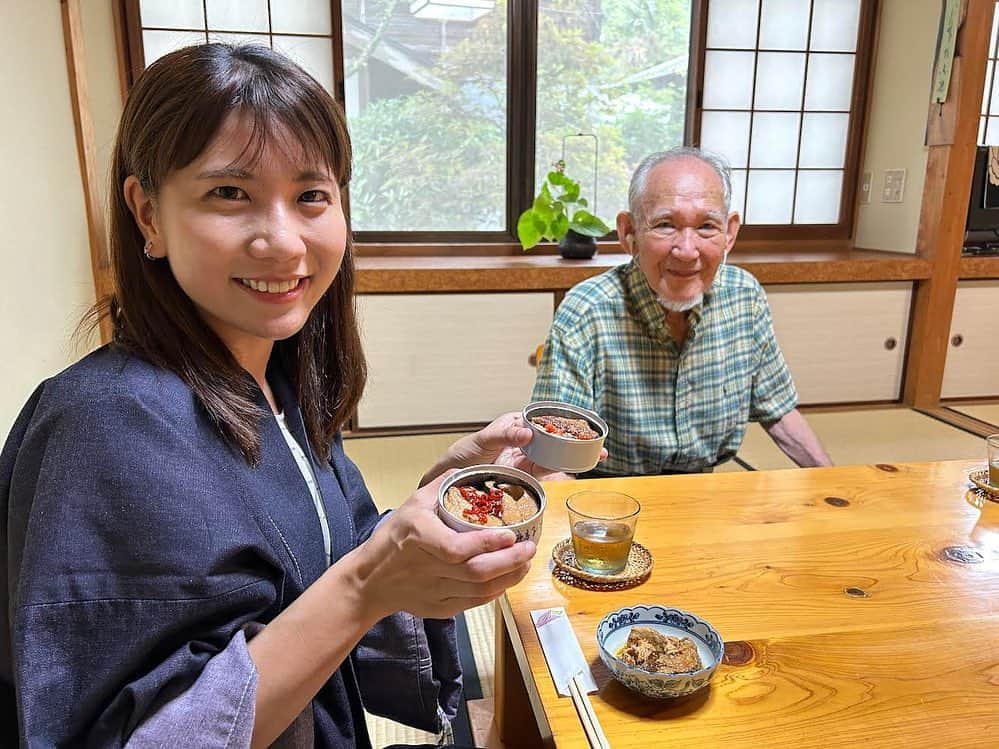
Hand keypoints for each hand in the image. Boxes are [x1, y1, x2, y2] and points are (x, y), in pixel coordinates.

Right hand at [350, 472, 536, 619]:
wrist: (370, 581)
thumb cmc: (392, 539)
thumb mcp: (412, 504)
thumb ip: (441, 485)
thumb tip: (468, 471)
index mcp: (419, 537)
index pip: (457, 547)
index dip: (488, 544)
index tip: (510, 535)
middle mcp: (428, 568)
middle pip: (476, 572)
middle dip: (510, 562)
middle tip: (529, 548)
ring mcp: (434, 592)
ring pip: (480, 591)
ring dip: (509, 578)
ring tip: (525, 562)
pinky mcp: (440, 608)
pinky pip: (474, 603)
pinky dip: (495, 592)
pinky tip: (507, 578)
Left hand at [420, 412, 607, 485]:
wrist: (446, 482)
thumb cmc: (462, 456)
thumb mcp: (482, 441)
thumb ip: (504, 435)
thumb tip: (528, 433)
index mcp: (516, 425)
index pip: (545, 420)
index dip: (567, 422)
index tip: (586, 425)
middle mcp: (524, 443)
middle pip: (556, 441)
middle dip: (578, 444)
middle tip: (601, 449)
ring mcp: (524, 462)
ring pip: (554, 459)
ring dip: (574, 461)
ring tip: (594, 461)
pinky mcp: (521, 481)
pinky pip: (543, 478)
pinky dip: (558, 478)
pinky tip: (572, 479)